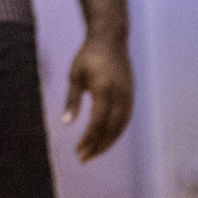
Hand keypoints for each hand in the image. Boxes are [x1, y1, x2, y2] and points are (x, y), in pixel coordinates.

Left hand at [63, 35, 133, 161]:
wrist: (110, 40)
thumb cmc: (88, 56)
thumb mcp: (74, 76)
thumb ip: (72, 101)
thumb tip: (66, 123)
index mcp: (104, 91)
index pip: (98, 123)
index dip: (89, 140)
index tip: (78, 152)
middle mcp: (120, 96)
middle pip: (111, 129)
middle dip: (98, 146)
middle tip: (84, 158)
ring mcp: (129, 97)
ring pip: (121, 127)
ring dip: (108, 142)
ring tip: (93, 152)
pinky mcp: (132, 96)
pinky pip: (125, 120)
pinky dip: (116, 132)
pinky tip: (106, 138)